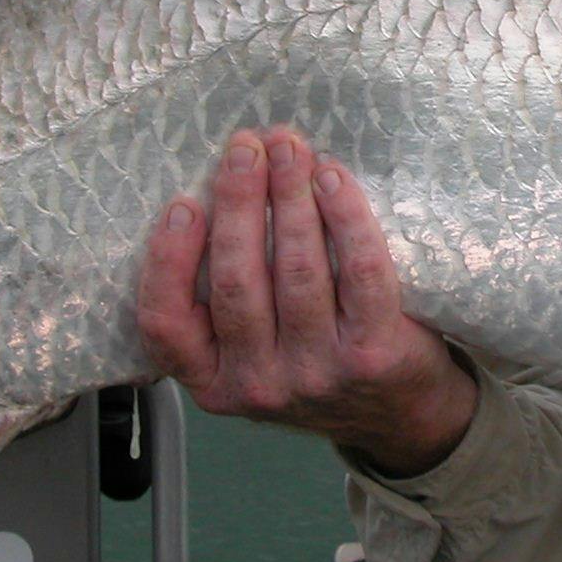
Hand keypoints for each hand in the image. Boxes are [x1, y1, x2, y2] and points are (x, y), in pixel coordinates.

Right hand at [136, 127, 478, 475]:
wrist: (396, 415)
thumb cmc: (312, 360)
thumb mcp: (249, 354)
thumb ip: (224, 299)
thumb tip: (220, 187)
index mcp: (213, 381)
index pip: (165, 324)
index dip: (167, 260)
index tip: (183, 203)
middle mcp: (259, 383)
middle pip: (237, 281)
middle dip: (239, 201)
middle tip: (246, 146)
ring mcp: (317, 372)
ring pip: (297, 270)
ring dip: (290, 196)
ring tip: (290, 149)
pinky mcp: (373, 354)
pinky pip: (359, 271)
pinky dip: (345, 216)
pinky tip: (333, 179)